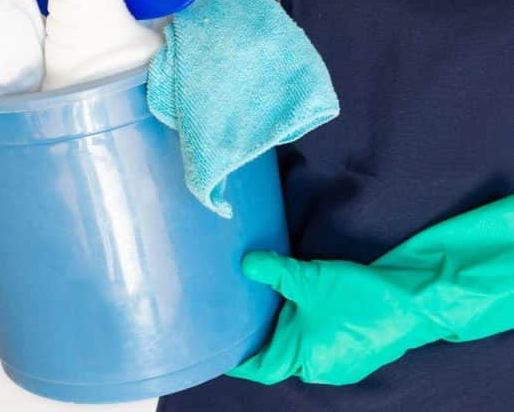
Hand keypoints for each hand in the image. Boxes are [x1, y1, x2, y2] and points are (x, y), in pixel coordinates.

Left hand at [228, 250, 425, 385]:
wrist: (411, 303)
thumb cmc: (358, 297)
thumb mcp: (309, 279)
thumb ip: (275, 272)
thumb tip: (246, 264)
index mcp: (302, 357)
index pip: (259, 366)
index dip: (239, 358)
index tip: (222, 350)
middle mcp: (319, 369)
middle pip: (279, 357)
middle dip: (264, 337)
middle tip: (245, 313)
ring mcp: (340, 365)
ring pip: (302, 351)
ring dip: (289, 331)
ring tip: (274, 305)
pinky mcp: (355, 356)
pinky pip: (321, 347)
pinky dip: (309, 331)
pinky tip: (308, 307)